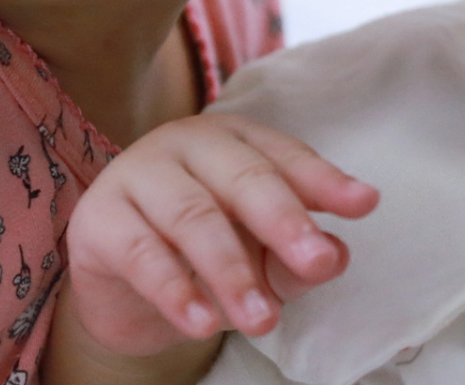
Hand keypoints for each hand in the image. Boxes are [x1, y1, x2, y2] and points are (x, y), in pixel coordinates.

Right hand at [65, 113, 378, 355]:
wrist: (121, 287)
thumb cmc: (203, 254)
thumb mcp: (259, 255)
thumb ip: (295, 256)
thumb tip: (335, 255)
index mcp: (235, 140)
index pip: (285, 157)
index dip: (325, 181)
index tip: (365, 204)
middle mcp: (187, 144)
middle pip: (243, 178)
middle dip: (285, 222)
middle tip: (317, 261)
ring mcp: (138, 174)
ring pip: (194, 217)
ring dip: (232, 272)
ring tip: (262, 320)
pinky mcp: (99, 219)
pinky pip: (141, 253)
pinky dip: (175, 290)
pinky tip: (202, 323)